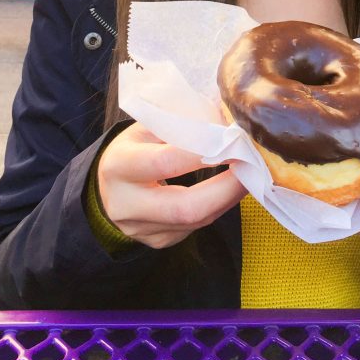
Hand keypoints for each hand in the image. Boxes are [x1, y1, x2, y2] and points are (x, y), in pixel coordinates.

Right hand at [97, 123, 246, 248]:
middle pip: (184, 207)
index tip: (234, 140)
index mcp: (119, 166)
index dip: (204, 152)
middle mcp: (126, 203)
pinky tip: (230, 189)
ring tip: (249, 175)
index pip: (166, 161)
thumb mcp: (145, 128)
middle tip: (252, 166)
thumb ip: (179, 124)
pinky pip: (195, 227)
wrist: (108, 189)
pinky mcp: (158, 241)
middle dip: (226, 188)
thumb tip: (225, 118)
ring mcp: (141, 229)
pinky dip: (218, 207)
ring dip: (227, 198)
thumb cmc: (134, 149)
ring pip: (195, 221)